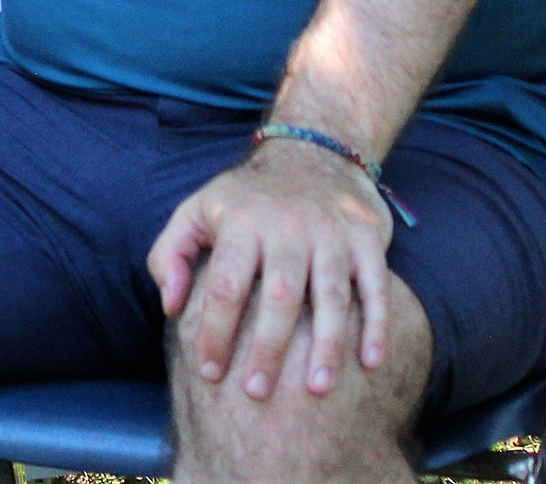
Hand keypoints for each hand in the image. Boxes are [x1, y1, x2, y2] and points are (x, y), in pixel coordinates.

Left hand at [148, 138, 394, 400]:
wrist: (314, 151)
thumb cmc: (245, 198)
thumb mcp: (196, 211)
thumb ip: (169, 254)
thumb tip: (170, 307)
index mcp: (239, 224)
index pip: (223, 286)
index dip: (214, 330)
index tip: (208, 371)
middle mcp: (285, 228)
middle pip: (277, 296)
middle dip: (267, 348)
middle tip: (257, 392)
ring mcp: (330, 234)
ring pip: (330, 297)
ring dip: (326, 346)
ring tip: (317, 390)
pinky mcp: (367, 240)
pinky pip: (374, 287)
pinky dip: (375, 325)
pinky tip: (371, 363)